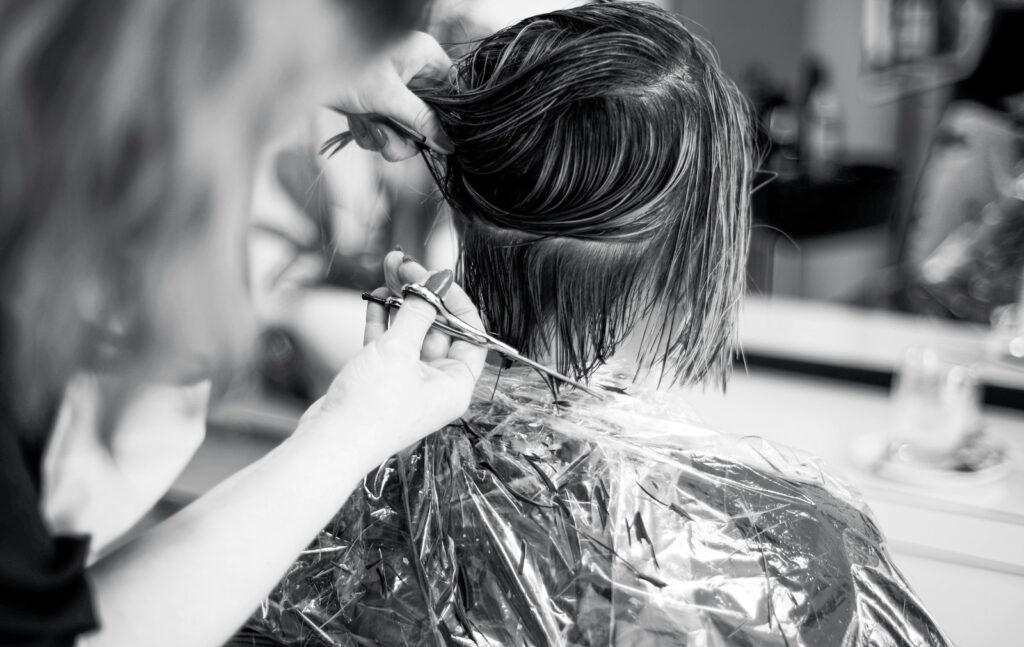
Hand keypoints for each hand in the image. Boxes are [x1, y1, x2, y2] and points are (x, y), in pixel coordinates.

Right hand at [297, 252, 484, 466]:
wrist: (328, 442)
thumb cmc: (371, 406)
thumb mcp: (399, 351)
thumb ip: (418, 313)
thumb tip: (435, 282)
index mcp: (455, 384)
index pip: (470, 333)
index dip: (456, 301)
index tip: (437, 276)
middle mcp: (436, 383)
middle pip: (438, 328)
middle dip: (423, 293)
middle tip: (406, 263)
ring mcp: (407, 381)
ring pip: (410, 330)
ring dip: (400, 299)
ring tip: (390, 266)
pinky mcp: (380, 379)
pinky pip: (388, 342)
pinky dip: (383, 318)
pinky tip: (376, 294)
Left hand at [335, 32, 453, 160]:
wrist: (300, 69)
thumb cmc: (344, 68)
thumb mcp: (388, 97)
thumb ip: (421, 121)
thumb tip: (448, 144)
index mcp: (424, 57)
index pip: (454, 92)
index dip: (448, 119)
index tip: (441, 141)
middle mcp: (414, 74)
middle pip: (429, 120)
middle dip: (406, 135)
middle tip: (387, 135)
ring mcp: (396, 92)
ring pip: (407, 132)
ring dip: (386, 138)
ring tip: (367, 125)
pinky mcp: (378, 106)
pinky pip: (387, 132)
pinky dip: (370, 133)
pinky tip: (356, 121)